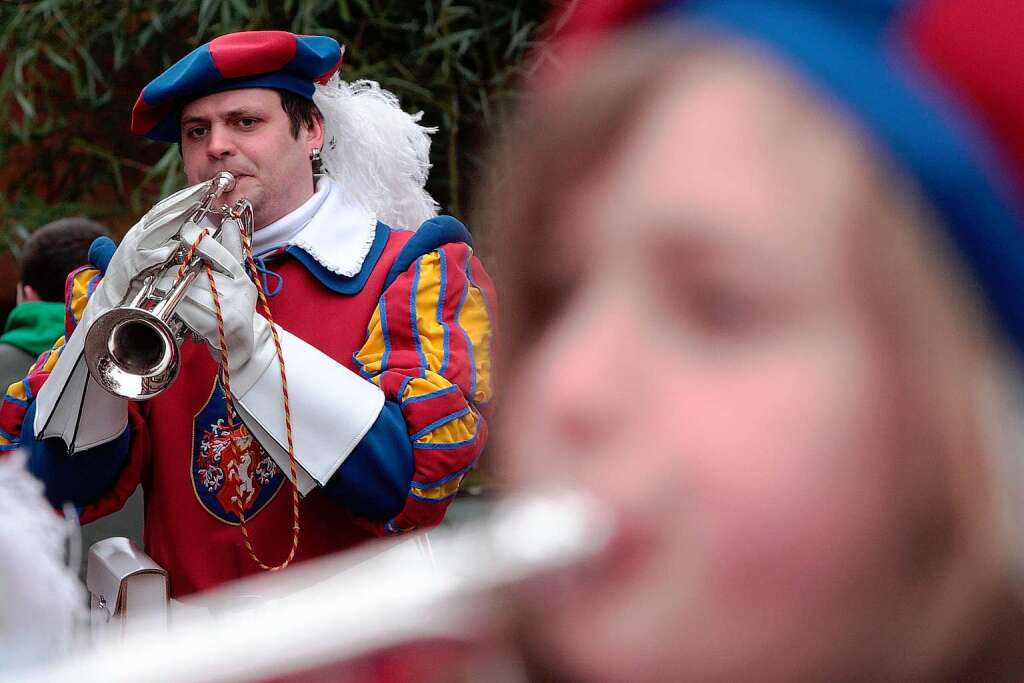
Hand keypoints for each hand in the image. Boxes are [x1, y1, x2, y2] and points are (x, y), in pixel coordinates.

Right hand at [83, 180, 212, 326]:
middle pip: (162, 213)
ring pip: (155, 231)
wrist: (111, 300)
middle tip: (205, 190)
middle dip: (184, 200)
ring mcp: (131, 251)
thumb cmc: (136, 278)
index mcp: (143, 230)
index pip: (165, 208)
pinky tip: (171, 250)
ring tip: (193, 209)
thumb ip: (167, 240)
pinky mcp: (129, 270)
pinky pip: (144, 261)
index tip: (204, 187)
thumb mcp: (152, 254)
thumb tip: (189, 229)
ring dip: (174, 220)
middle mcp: (136, 235)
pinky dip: (157, 254)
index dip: (184, 196)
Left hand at [174, 218, 269, 373]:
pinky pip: (185, 309)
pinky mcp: (215, 326)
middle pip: (196, 272)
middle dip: (174, 272)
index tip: (185, 230)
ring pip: (187, 290)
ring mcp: (228, 310)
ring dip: (170, 289)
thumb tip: (231, 221)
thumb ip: (232, 252)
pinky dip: (175, 307)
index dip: (201, 241)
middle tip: (162, 272)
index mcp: (242, 279)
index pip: (221, 253)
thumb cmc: (234, 310)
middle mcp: (238, 292)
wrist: (241, 349)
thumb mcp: (238, 281)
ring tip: (165, 291)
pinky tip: (174, 308)